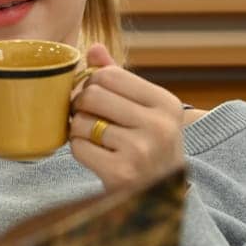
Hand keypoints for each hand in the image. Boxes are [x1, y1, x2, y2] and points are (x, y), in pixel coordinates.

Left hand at [68, 44, 186, 192]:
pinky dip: (79, 150)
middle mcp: (158, 125)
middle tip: (88, 117)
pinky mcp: (121, 173)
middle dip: (82, 105)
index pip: (110, 74)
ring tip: (94, 138)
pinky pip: (79, 148)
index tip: (96, 98)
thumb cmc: (150, 146)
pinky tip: (95, 156)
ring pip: (82, 122)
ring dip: (79, 130)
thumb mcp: (146, 110)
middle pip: (92, 94)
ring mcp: (140, 151)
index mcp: (166, 103)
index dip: (93, 83)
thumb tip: (93, 48)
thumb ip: (120, 79)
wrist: (162, 197)